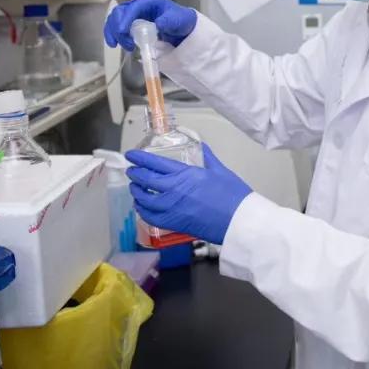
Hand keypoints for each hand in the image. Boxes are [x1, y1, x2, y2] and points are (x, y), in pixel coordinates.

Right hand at [104, 0, 196, 50]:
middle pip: (120, 12)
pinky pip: (117, 25)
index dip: (125, 19)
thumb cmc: (180, 21)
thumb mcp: (178, 20)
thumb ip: (169, 21)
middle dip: (118, 28)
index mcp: (149, 1)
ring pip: (115, 18)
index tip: (122, 32)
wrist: (182, 26)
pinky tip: (114, 44)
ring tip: (123, 46)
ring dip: (114, 32)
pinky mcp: (130, 21)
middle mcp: (138, 4)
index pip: (133, 8)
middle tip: (128, 44)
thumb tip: (158, 24)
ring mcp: (133, 12)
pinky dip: (113, 33)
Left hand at [126, 143, 251, 245]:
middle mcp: (173, 191)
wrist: (237, 221)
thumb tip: (201, 145)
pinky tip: (142, 207)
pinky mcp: (172, 223)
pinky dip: (142, 210)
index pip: (155, 163)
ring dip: (136, 192)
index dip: (140, 158)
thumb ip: (207, 157)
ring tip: (135, 187)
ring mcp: (171, 208)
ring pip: (144, 199)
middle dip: (136, 174)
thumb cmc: (233, 195)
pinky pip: (149, 217)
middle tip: (132, 170)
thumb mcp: (220, 170)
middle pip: (145, 180)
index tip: (131, 155)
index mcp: (185, 175)